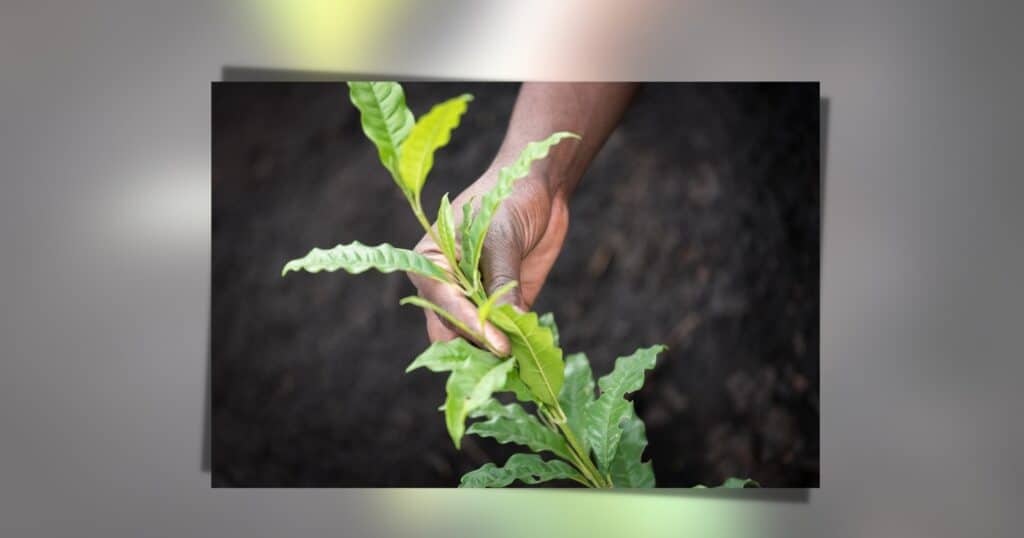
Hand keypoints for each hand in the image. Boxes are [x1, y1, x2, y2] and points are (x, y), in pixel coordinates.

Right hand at [407, 169, 569, 354]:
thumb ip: (503, 281)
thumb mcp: (502, 238)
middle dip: (476, 344)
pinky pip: (503, 333)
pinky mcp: (502, 305)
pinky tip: (533, 349)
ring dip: (496, 349)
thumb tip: (510, 322)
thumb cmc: (508, 198)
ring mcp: (474, 298)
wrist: (537, 185)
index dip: (468, 324)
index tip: (496, 342)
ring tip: (523, 357)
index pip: (442, 303)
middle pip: (450, 329)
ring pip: (475, 338)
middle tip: (506, 356)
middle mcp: (446, 286)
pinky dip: (516, 342)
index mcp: (431, 263)